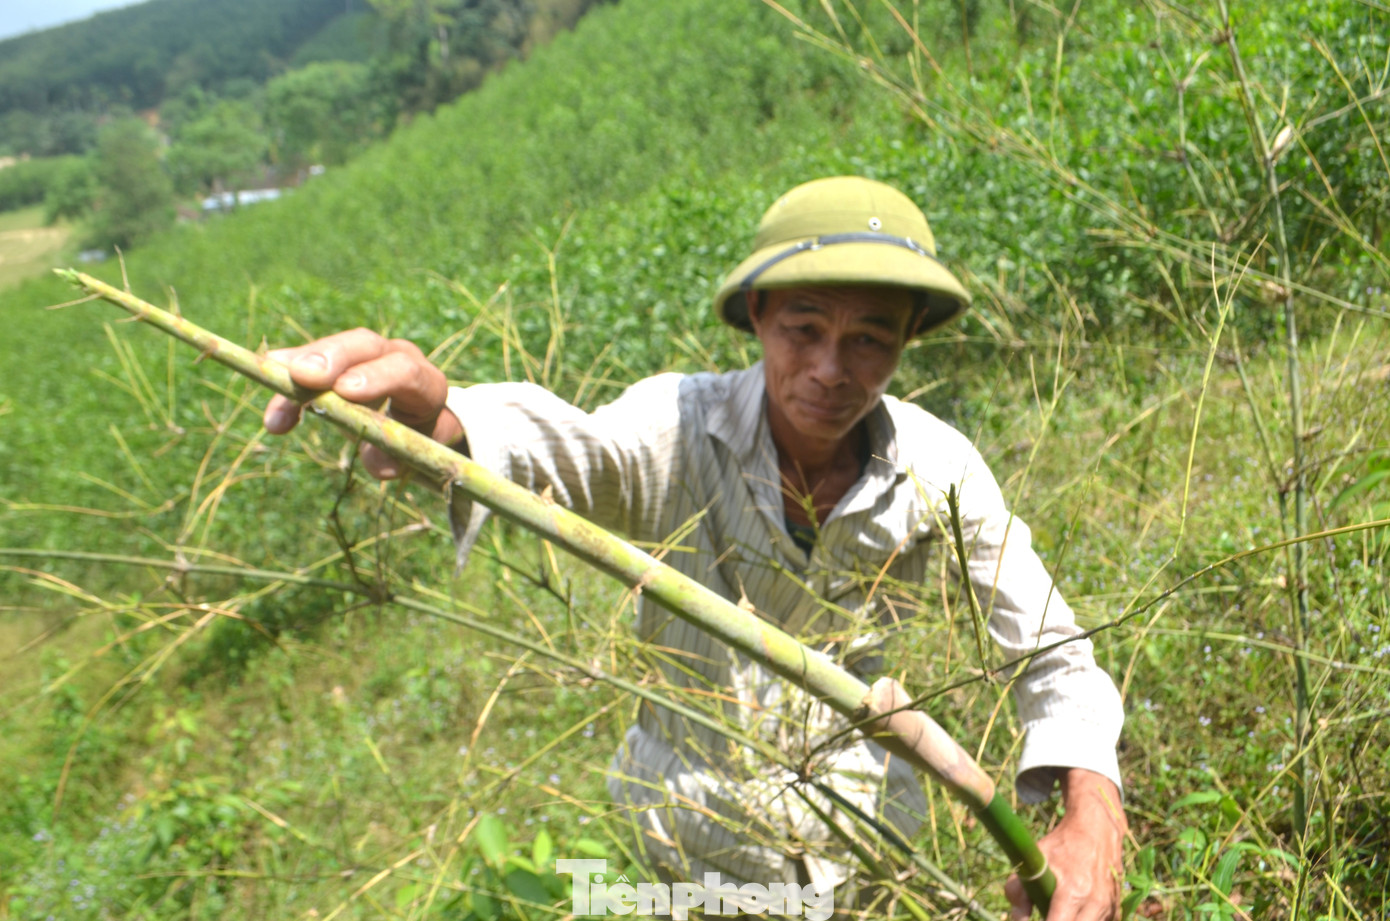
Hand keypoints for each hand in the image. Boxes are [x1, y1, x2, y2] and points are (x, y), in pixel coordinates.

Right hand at [261, 328, 462, 479]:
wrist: (420, 419)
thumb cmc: (417, 438)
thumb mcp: (416, 452)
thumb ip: (397, 457)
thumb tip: (380, 465)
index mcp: (426, 384)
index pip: (405, 372)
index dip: (376, 379)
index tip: (344, 391)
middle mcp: (397, 357)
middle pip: (366, 344)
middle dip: (332, 357)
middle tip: (301, 375)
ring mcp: (369, 353)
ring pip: (335, 347)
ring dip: (300, 361)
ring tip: (271, 375)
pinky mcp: (340, 358)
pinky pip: (313, 356)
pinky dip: (289, 367)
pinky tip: (266, 371)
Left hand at [1005, 769, 1125, 920]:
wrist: (1098, 829)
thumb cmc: (1062, 844)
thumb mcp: (1035, 859)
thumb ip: (1018, 889)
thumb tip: (1018, 918)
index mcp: (1073, 891)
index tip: (1036, 917)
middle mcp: (1095, 903)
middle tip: (1047, 911)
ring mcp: (1108, 907)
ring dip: (1073, 920)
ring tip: (1061, 907)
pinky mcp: (1116, 908)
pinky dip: (1086, 919)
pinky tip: (1077, 908)